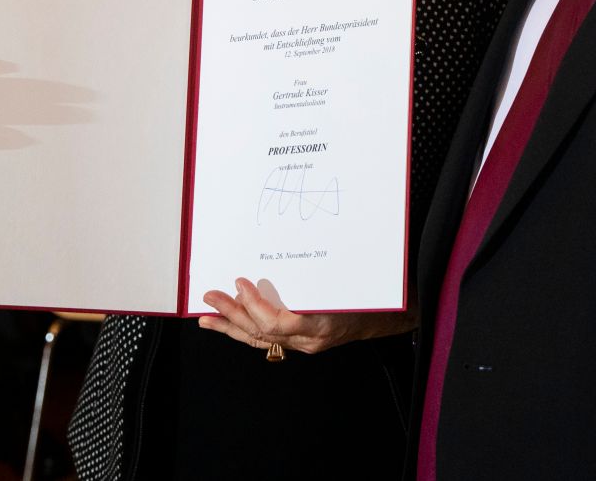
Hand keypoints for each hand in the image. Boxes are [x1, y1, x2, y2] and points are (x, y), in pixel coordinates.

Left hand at [197, 278, 414, 355]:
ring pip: (260, 340)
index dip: (256, 306)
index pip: (279, 323)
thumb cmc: (371, 293)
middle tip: (210, 296)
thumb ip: (317, 272)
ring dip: (231, 326)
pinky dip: (244, 331)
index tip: (242, 283)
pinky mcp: (300, 342)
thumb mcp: (348, 277)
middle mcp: (310, 340)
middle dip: (232, 314)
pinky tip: (227, 325)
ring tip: (206, 317)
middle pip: (262, 332)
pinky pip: (267, 340)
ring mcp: (304, 344)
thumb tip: (282, 252)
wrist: (388, 315)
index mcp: (321, 324)